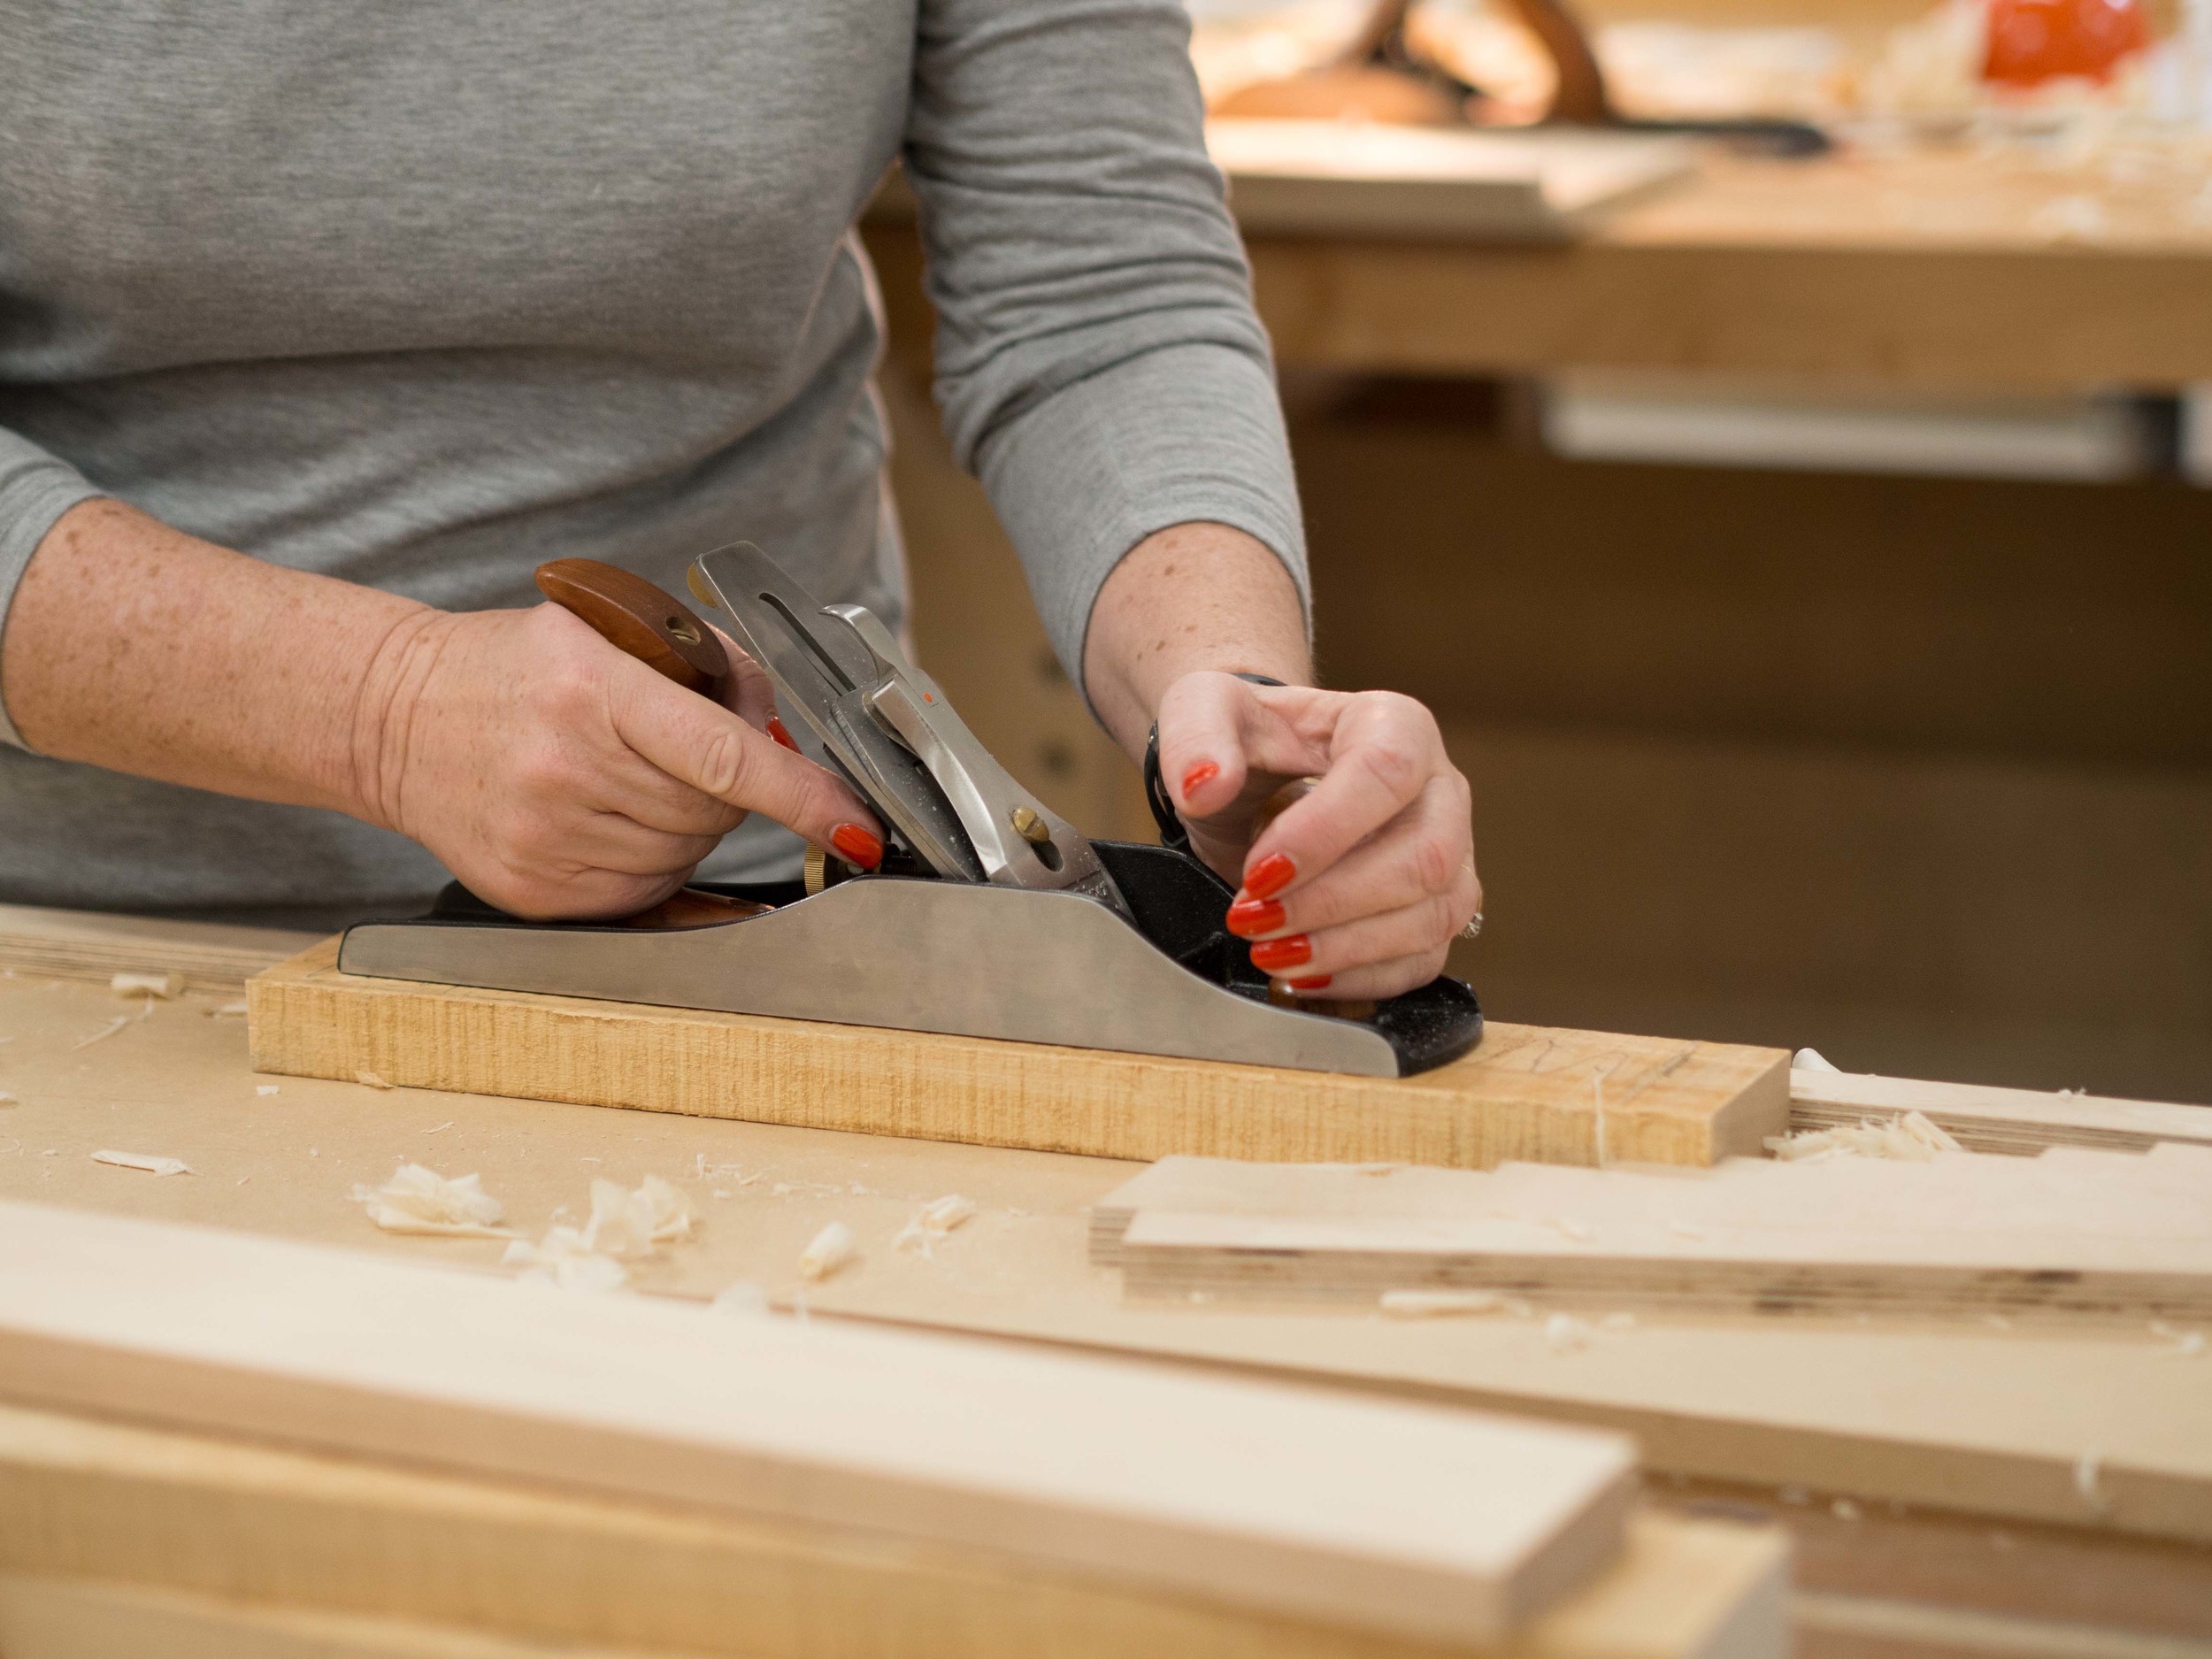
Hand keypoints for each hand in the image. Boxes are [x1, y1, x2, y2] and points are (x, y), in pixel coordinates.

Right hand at [350, 601, 883, 918]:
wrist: (394, 716)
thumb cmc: (513, 669)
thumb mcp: (605, 631)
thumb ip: (709, 668)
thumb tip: (787, 728)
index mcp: (591, 690)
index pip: (723, 756)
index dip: (801, 794)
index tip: (854, 821)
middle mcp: (566, 768)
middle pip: (713, 810)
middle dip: (727, 788)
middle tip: (683, 752)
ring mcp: (547, 838)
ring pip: (686, 854)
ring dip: (689, 824)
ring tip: (632, 778)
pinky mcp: (534, 890)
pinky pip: (643, 890)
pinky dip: (652, 858)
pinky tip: (611, 817)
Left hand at [1155, 672, 1479, 999]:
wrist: (1261, 778)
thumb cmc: (1247, 739)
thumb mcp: (1204, 709)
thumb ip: (1196, 734)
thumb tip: (1206, 784)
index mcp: (1394, 725)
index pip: (1386, 774)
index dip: (1324, 833)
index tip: (1258, 873)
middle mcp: (1439, 789)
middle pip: (1424, 857)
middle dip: (1331, 904)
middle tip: (1253, 920)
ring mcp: (1448, 854)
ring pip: (1433, 916)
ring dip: (1346, 949)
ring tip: (1269, 953)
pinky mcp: (1436, 909)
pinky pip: (1423, 960)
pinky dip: (1361, 977)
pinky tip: (1302, 976)